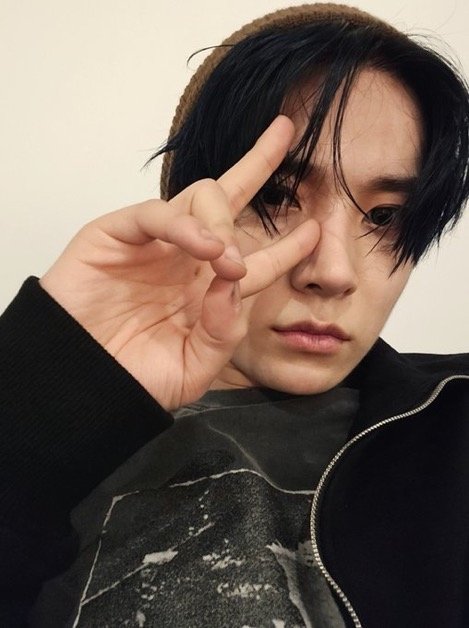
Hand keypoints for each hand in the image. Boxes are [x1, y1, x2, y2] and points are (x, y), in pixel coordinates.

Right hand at [40, 116, 318, 409]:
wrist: (81, 384)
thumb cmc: (134, 377)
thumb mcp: (194, 368)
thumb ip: (223, 330)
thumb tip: (236, 279)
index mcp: (209, 291)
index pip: (257, 259)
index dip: (288, 245)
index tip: (316, 229)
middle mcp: (187, 259)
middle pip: (229, 199)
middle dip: (259, 163)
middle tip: (284, 138)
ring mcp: (154, 244)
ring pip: (199, 197)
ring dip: (223, 220)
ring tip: (225, 257)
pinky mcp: (116, 234)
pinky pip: (156, 214)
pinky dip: (185, 225)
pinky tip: (205, 248)